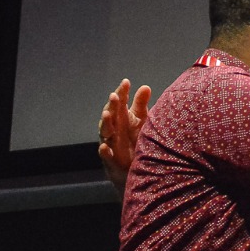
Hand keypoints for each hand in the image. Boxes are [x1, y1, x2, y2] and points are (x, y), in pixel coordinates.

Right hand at [98, 78, 149, 192]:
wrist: (134, 168)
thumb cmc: (136, 140)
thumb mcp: (140, 121)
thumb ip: (140, 105)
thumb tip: (145, 86)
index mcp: (121, 118)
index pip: (119, 103)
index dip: (121, 92)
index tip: (126, 82)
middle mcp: (114, 129)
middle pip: (110, 115)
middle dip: (111, 105)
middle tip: (115, 95)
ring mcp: (111, 144)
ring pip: (105, 133)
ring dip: (105, 123)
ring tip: (107, 114)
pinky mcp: (111, 160)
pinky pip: (105, 155)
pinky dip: (104, 151)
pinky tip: (105, 147)